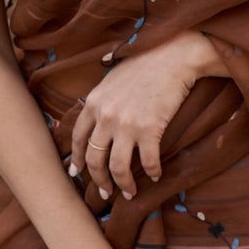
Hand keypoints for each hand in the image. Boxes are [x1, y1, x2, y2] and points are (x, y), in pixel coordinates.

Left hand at [70, 29, 223, 198]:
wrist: (173, 55)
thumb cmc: (145, 64)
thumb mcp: (112, 79)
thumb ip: (101, 100)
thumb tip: (96, 116)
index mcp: (93, 103)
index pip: (77, 139)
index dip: (76, 160)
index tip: (77, 174)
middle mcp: (105, 116)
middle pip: (94, 159)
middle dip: (99, 181)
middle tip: (105, 194)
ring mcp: (126, 124)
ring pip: (117, 167)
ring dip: (123, 185)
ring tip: (130, 192)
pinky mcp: (150, 128)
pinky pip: (147, 161)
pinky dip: (151, 172)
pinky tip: (156, 175)